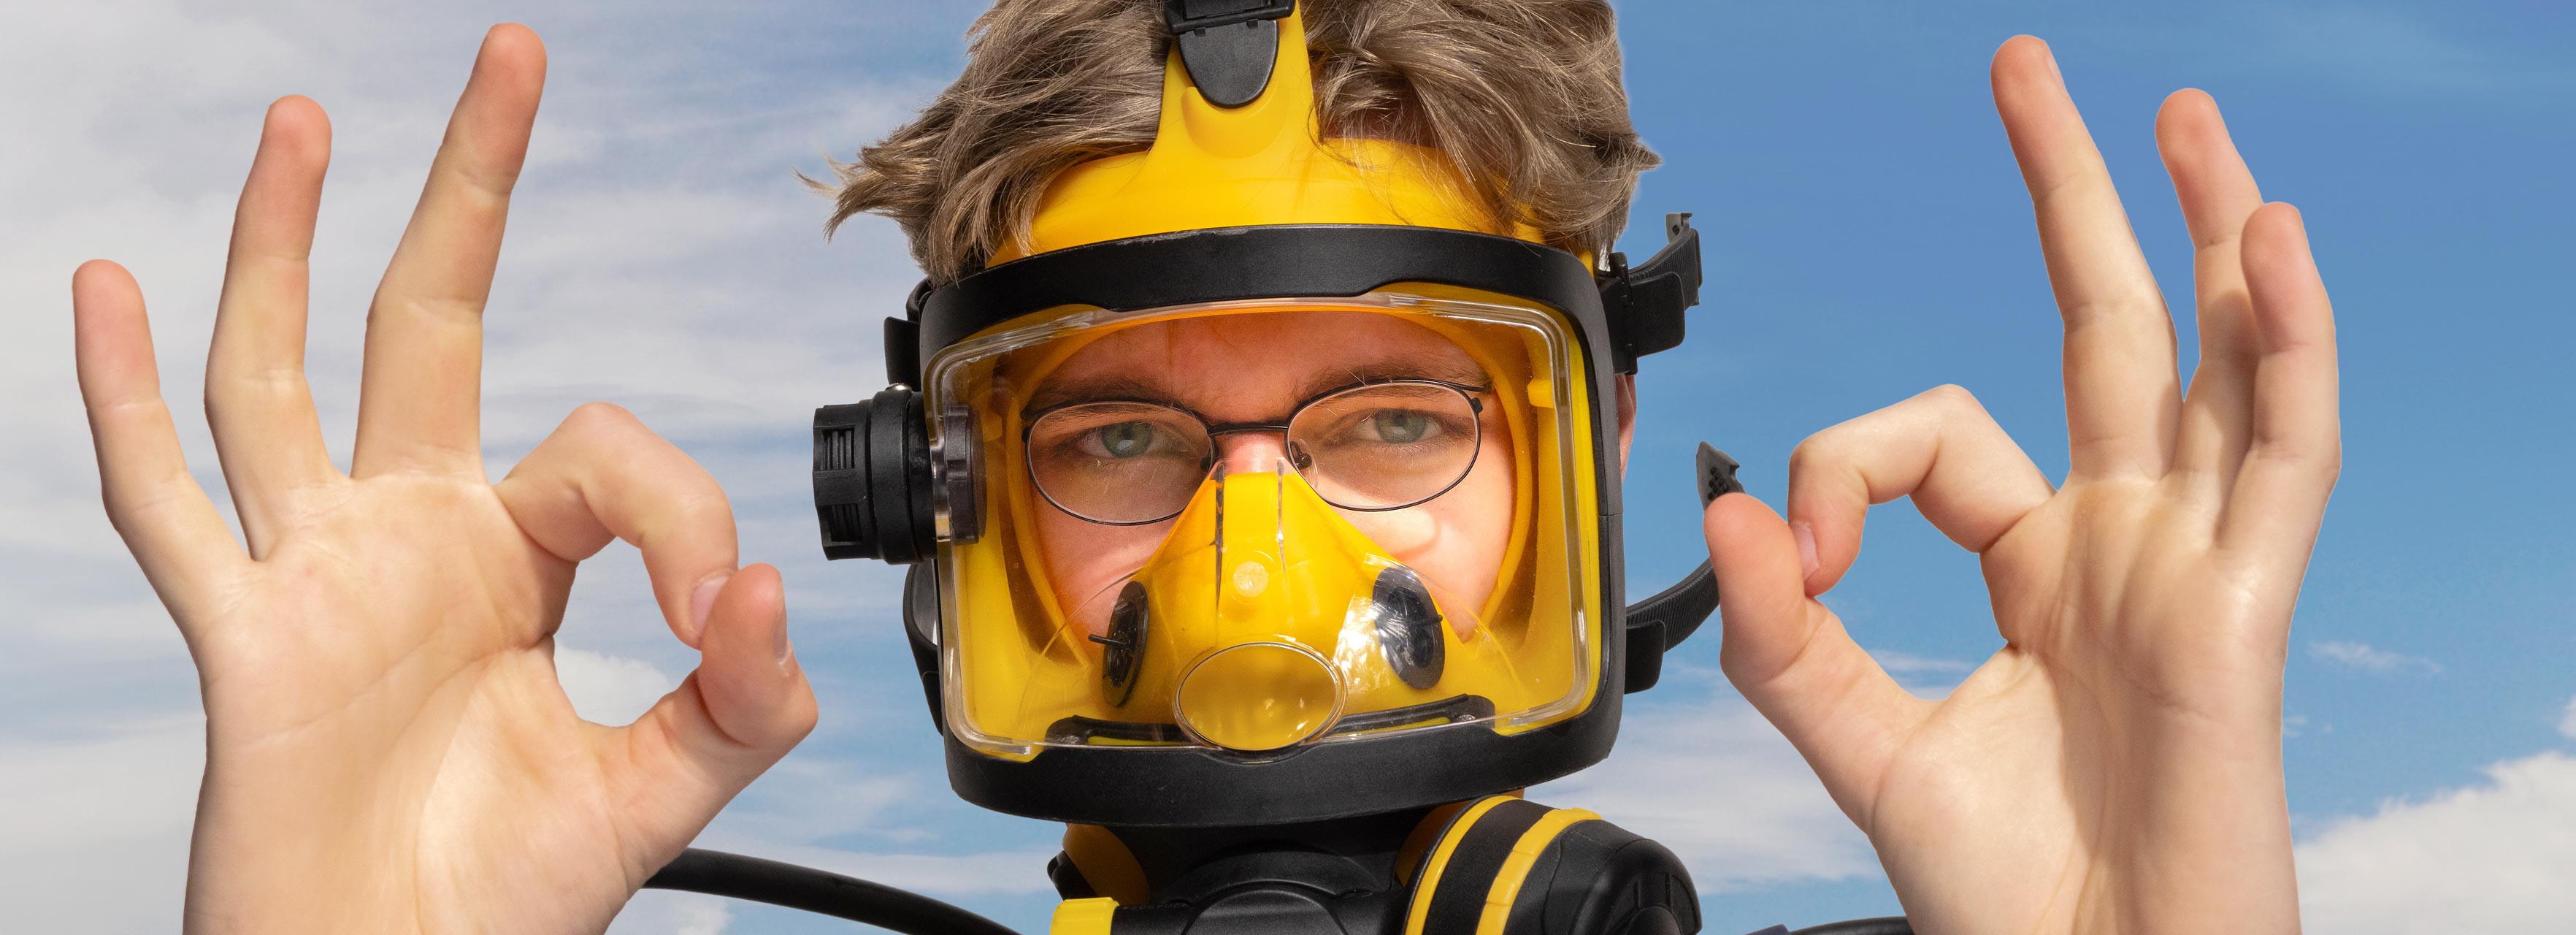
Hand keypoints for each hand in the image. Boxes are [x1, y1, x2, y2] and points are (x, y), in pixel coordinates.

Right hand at [70, 26, 816, 934]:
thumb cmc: (505, 895)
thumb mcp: (664, 790)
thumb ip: (742, 697)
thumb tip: (761, 582)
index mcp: (518, 559)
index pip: (604, 449)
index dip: (678, 509)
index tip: (709, 614)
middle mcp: (413, 536)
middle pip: (433, 320)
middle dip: (471, 190)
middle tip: (512, 56)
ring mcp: (315, 571)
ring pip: (283, 374)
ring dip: (288, 246)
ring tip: (307, 122)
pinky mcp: (240, 634)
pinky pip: (166, 501)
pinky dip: (123, 398)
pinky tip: (104, 287)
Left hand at [1702, 37, 2336, 933]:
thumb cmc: (2009, 896)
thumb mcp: (1864, 752)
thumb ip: (1788, 644)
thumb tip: (1720, 520)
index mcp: (2041, 569)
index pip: (1941, 439)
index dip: (1844, 470)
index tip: (1798, 562)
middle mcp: (2126, 546)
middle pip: (2112, 333)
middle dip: (2077, 199)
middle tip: (2032, 76)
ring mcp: (2194, 569)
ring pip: (2220, 364)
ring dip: (2207, 233)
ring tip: (2190, 121)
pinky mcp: (2244, 614)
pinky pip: (2284, 457)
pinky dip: (2285, 347)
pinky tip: (2265, 245)